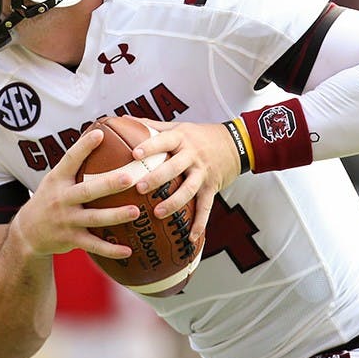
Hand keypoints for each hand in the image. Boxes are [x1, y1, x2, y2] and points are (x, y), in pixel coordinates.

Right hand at [10, 128, 139, 260]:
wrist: (27, 232)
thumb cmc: (50, 199)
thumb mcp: (55, 179)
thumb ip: (75, 164)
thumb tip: (101, 134)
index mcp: (58, 180)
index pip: (70, 160)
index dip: (84, 146)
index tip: (100, 133)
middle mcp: (61, 199)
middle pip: (87, 191)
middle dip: (108, 184)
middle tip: (129, 177)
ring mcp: (66, 220)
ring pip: (94, 219)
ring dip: (115, 215)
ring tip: (136, 211)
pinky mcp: (71, 240)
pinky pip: (93, 245)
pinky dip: (111, 250)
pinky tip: (128, 250)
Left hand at [130, 120, 241, 241]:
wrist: (236, 143)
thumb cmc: (199, 135)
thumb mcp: (177, 127)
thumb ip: (151, 126)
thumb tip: (123, 120)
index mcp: (181, 139)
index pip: (164, 140)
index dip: (150, 147)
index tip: (134, 154)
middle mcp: (192, 156)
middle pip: (174, 167)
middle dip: (157, 178)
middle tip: (140, 187)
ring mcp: (203, 173)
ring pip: (188, 189)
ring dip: (174, 202)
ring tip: (158, 213)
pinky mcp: (211, 187)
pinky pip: (206, 207)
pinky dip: (199, 223)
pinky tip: (190, 238)